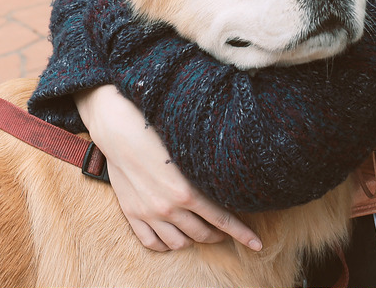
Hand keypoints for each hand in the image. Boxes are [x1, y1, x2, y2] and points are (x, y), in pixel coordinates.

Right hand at [75, 85, 262, 252]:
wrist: (119, 130)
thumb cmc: (156, 133)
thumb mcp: (187, 152)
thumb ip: (205, 175)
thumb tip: (228, 185)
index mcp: (187, 192)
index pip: (222, 220)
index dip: (242, 234)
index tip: (256, 244)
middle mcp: (169, 208)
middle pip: (202, 234)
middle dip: (218, 236)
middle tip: (225, 232)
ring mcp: (149, 213)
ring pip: (178, 243)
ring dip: (193, 241)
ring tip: (200, 232)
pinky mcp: (132, 213)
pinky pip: (152, 243)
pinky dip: (165, 245)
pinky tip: (173, 238)